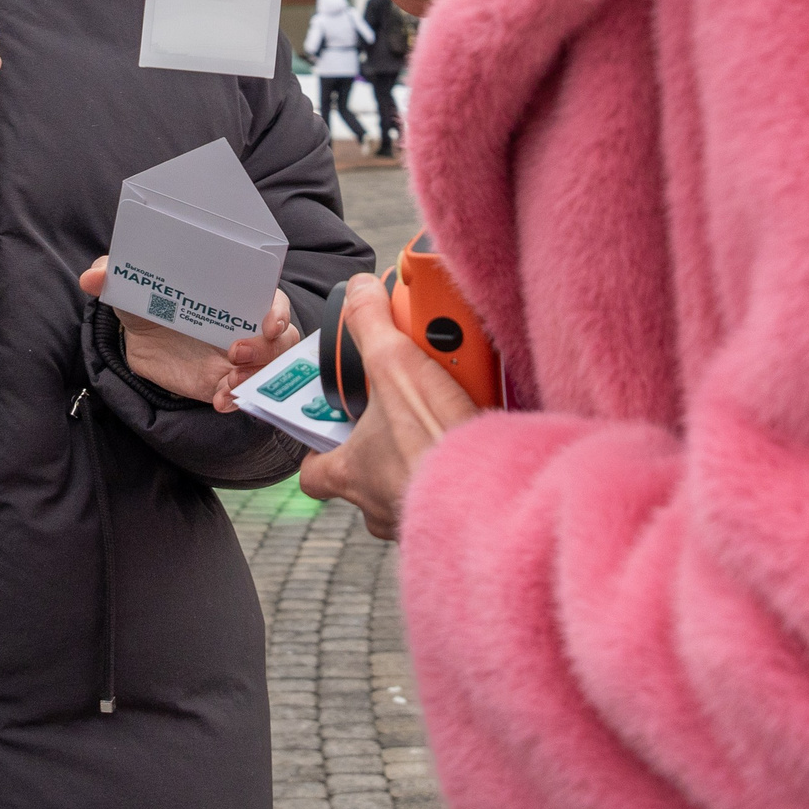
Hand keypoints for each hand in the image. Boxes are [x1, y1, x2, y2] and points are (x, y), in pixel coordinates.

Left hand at [80, 258, 297, 408]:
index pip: (271, 297)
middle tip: (237, 353)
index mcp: (232, 293)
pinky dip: (235, 400)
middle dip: (270, 350)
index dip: (277, 309)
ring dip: (256, 377)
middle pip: (281, 338)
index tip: (268, 323)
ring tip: (228, 384)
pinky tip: (219, 401)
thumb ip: (114, 273)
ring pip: (270, 369)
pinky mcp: (222, 382)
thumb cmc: (148, 300)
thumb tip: (94, 275)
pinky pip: (242, 395)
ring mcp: (236, 356)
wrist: (137, 340)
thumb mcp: (132, 284)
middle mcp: (242, 323)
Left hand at [297, 274, 479, 539]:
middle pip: (364, 480)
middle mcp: (378, 504)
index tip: (330, 427)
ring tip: (441, 422)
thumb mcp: (393, 365)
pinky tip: (471, 445)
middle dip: (380, 449)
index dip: (317, 451)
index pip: (315, 473)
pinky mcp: (454, 517)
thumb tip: (358, 290)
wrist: (494, 487)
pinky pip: (447, 495)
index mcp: (352, 473)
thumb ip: (371, 324)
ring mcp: (416, 515)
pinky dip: (455, 472)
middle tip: (399, 414)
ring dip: (420, 460)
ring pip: (406, 490)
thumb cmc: (431, 438)